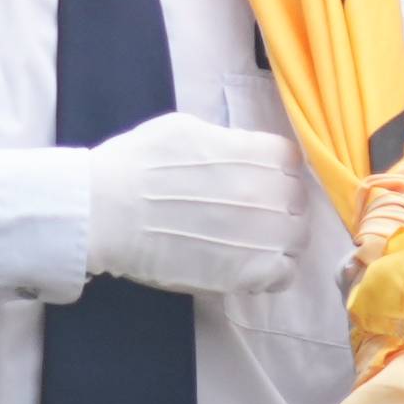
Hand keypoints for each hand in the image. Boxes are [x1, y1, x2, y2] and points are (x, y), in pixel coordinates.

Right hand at [86, 117, 322, 298]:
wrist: (106, 211)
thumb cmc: (137, 163)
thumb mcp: (187, 130)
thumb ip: (227, 142)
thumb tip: (240, 154)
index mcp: (258, 154)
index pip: (290, 162)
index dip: (273, 173)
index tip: (255, 182)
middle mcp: (270, 191)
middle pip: (296, 201)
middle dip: (276, 207)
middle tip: (247, 217)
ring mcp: (264, 233)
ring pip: (296, 238)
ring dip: (277, 240)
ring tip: (246, 245)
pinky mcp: (249, 272)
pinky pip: (284, 274)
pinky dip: (272, 273)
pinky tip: (247, 270)